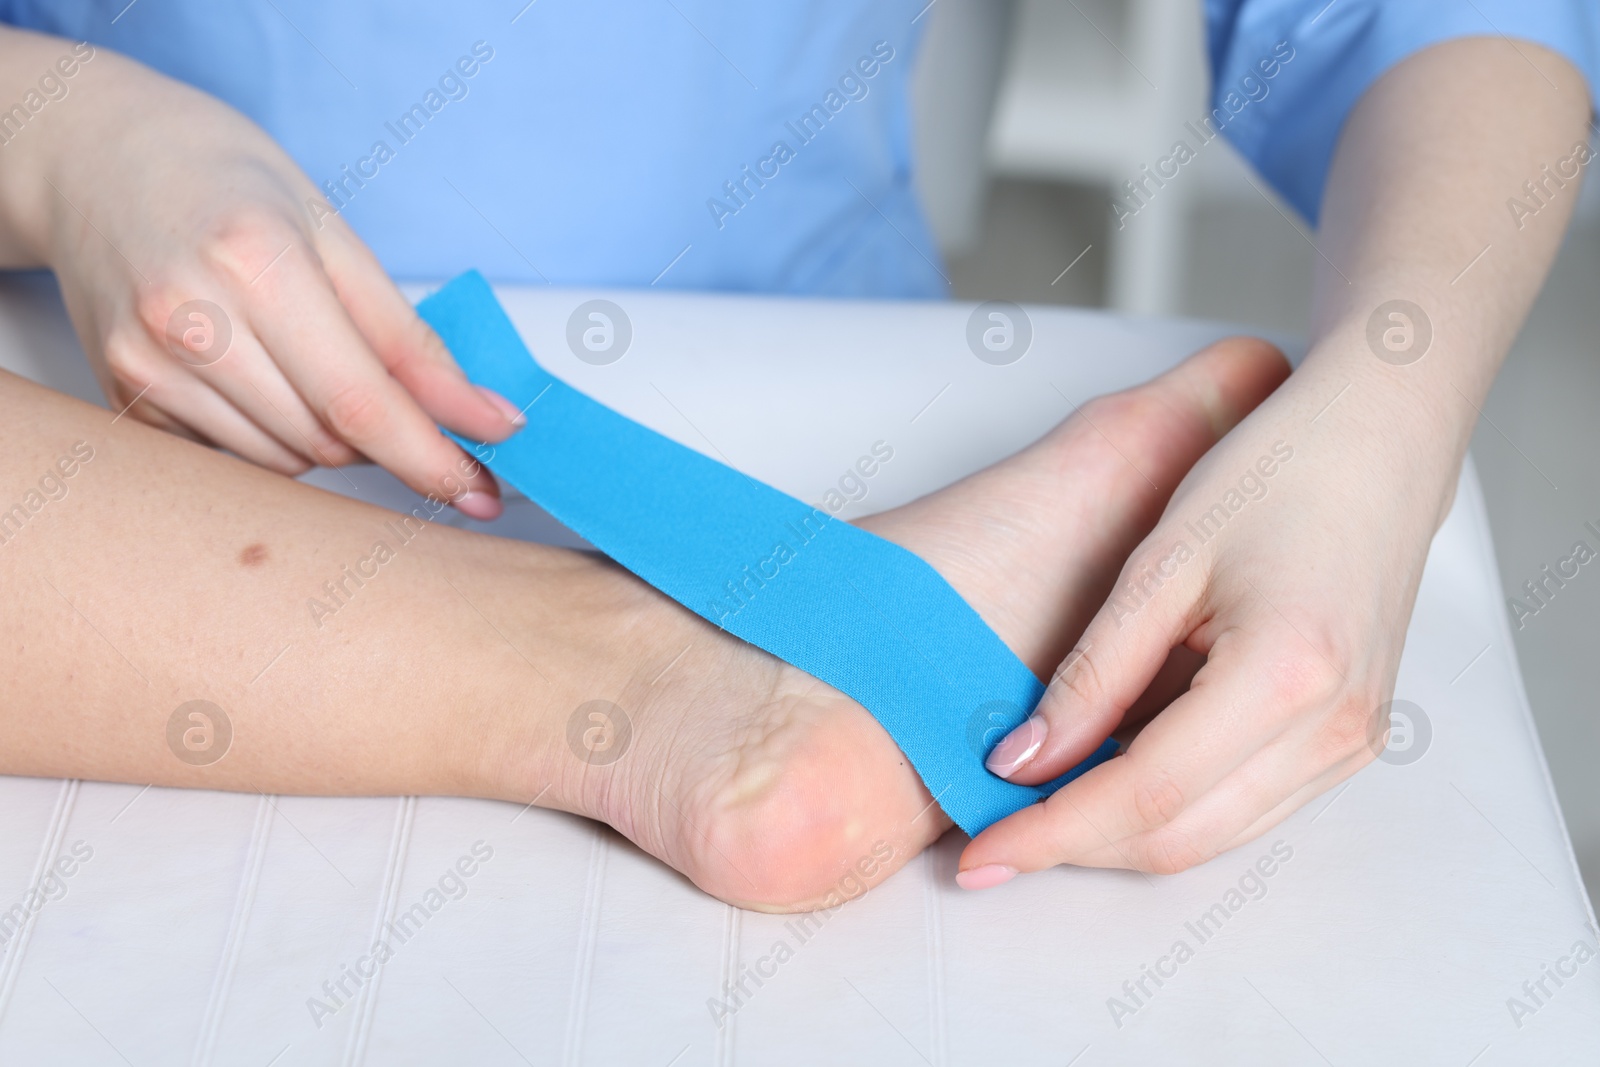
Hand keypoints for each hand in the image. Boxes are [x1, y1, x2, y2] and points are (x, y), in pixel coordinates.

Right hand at [9, 31, 518, 514]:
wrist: (99, 160)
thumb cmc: (225, 183)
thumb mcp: (335, 235)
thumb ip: (410, 339)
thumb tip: (484, 417)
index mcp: (256, 264)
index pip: (361, 402)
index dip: (432, 458)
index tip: (481, 490)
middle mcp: (191, 321)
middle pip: (327, 442)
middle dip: (384, 438)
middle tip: (397, 397)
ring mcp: (147, 365)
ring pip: (284, 463)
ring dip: (327, 440)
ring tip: (312, 364)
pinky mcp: (125, 398)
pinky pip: (233, 459)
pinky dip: (273, 438)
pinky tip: (261, 377)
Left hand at [957, 353, 1453, 882]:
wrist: (1380, 441)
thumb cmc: (1278, 472)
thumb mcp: (1161, 563)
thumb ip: (1092, 674)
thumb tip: (1023, 760)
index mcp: (1286, 675)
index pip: (1145, 792)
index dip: (1052, 830)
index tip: (982, 851)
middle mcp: (1334, 729)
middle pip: (1179, 836)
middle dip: (1076, 849)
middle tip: (991, 845)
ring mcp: (1353, 743)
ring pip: (1212, 836)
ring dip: (1120, 836)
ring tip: (1038, 814)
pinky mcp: (1351, 740)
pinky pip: (1246, 808)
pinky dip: (1170, 808)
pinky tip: (1110, 778)